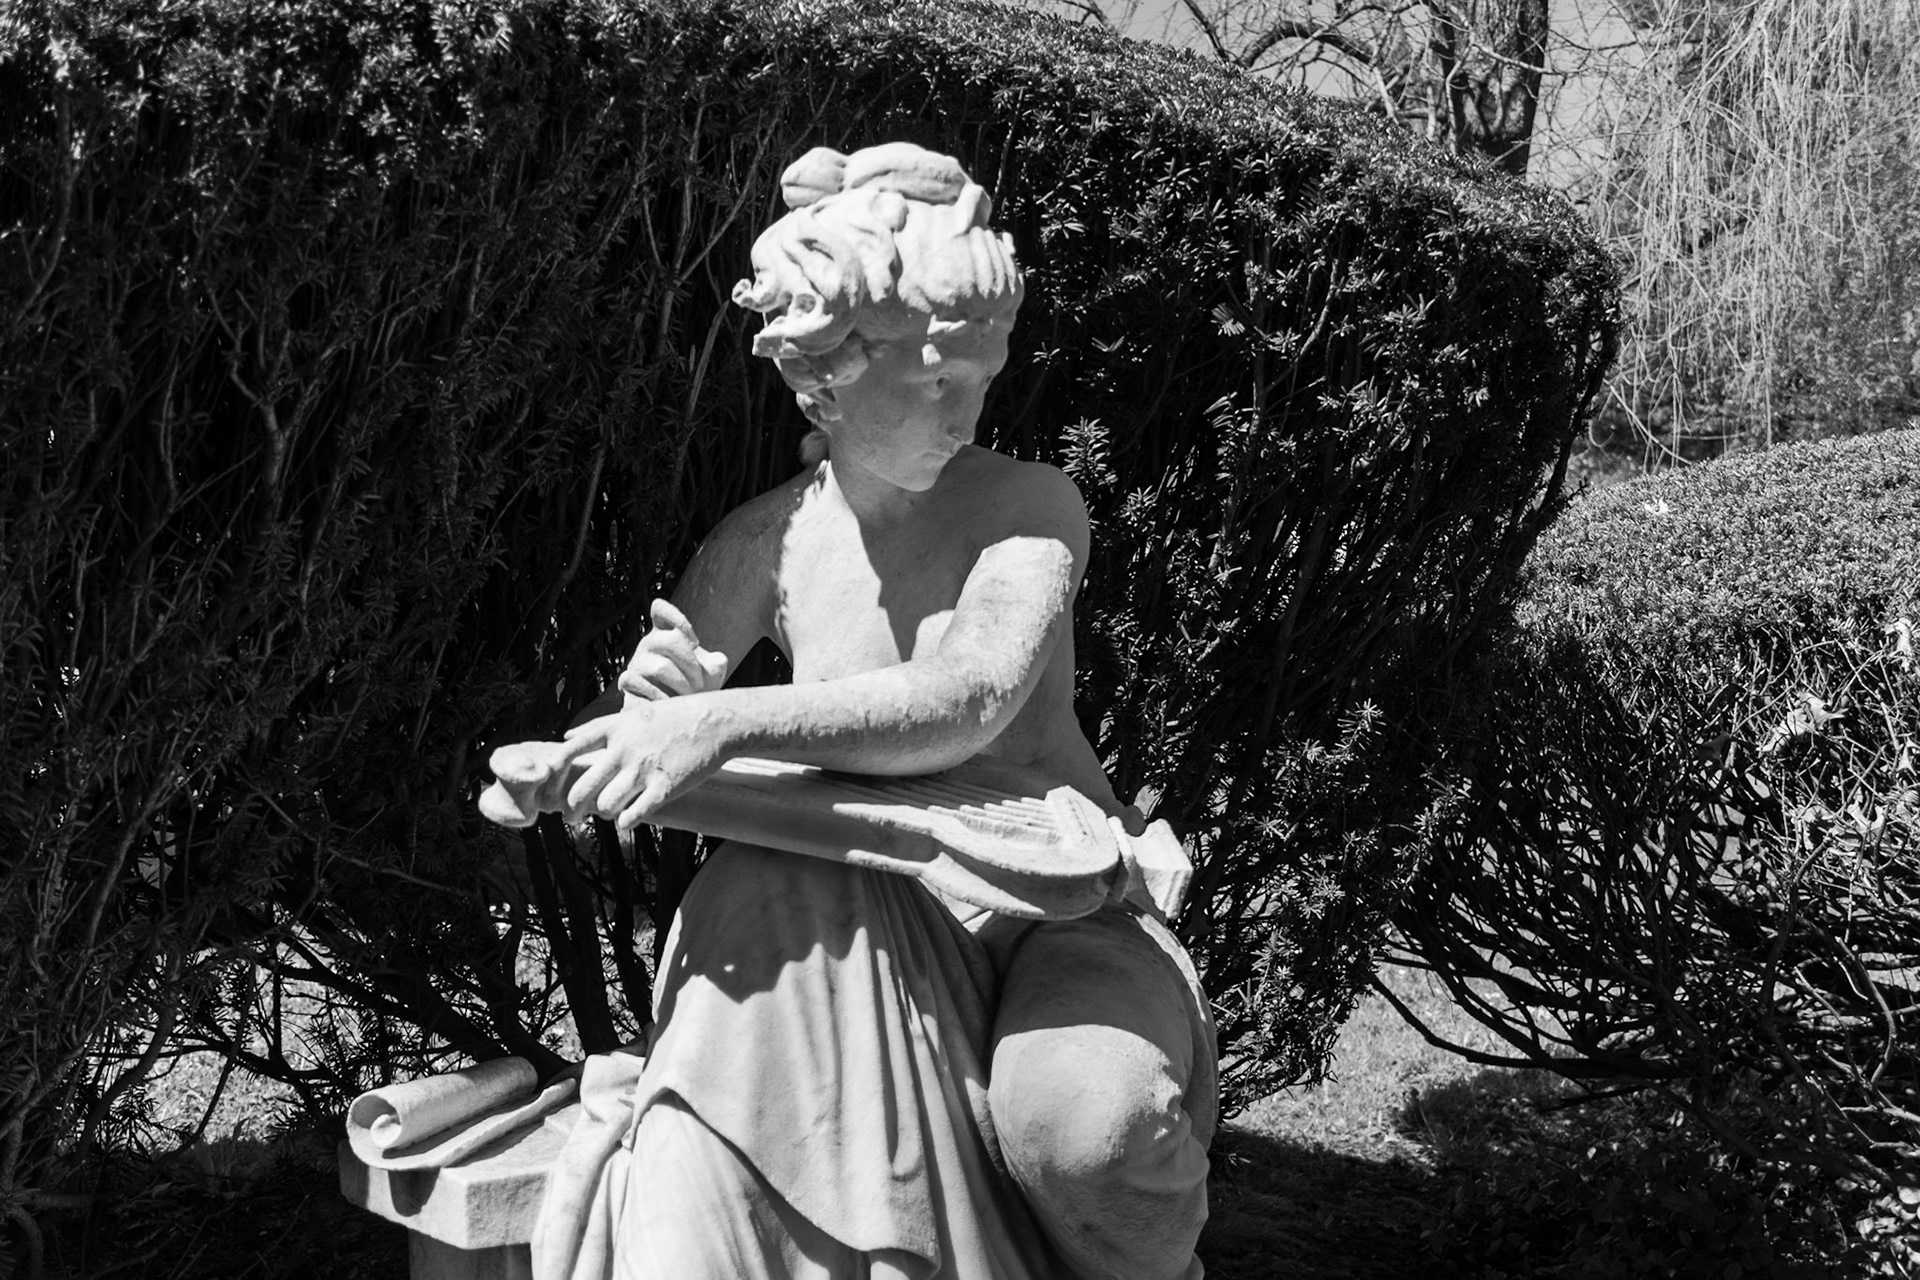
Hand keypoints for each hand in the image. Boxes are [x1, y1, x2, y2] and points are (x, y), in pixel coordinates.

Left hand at [560, 696, 726, 830]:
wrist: (716, 722)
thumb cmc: (674, 718)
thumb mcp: (633, 714)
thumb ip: (598, 726)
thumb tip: (566, 735)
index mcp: (613, 729)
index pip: (569, 752)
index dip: (554, 775)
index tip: (550, 789)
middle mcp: (624, 750)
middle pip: (581, 789)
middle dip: (572, 810)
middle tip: (572, 818)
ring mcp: (644, 770)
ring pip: (605, 805)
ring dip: (605, 813)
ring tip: (612, 812)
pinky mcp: (665, 788)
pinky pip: (633, 815)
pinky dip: (625, 822)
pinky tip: (629, 818)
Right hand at [618, 599, 728, 704]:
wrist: (679, 714)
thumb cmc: (696, 688)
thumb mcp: (712, 672)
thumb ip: (716, 662)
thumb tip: (717, 661)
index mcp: (666, 633)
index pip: (660, 610)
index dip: (677, 619)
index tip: (696, 642)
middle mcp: (648, 644)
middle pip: (669, 641)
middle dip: (691, 664)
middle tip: (700, 683)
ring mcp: (636, 663)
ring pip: (658, 668)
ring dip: (680, 683)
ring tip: (689, 696)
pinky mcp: (627, 682)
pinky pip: (634, 682)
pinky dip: (657, 696)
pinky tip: (669, 703)